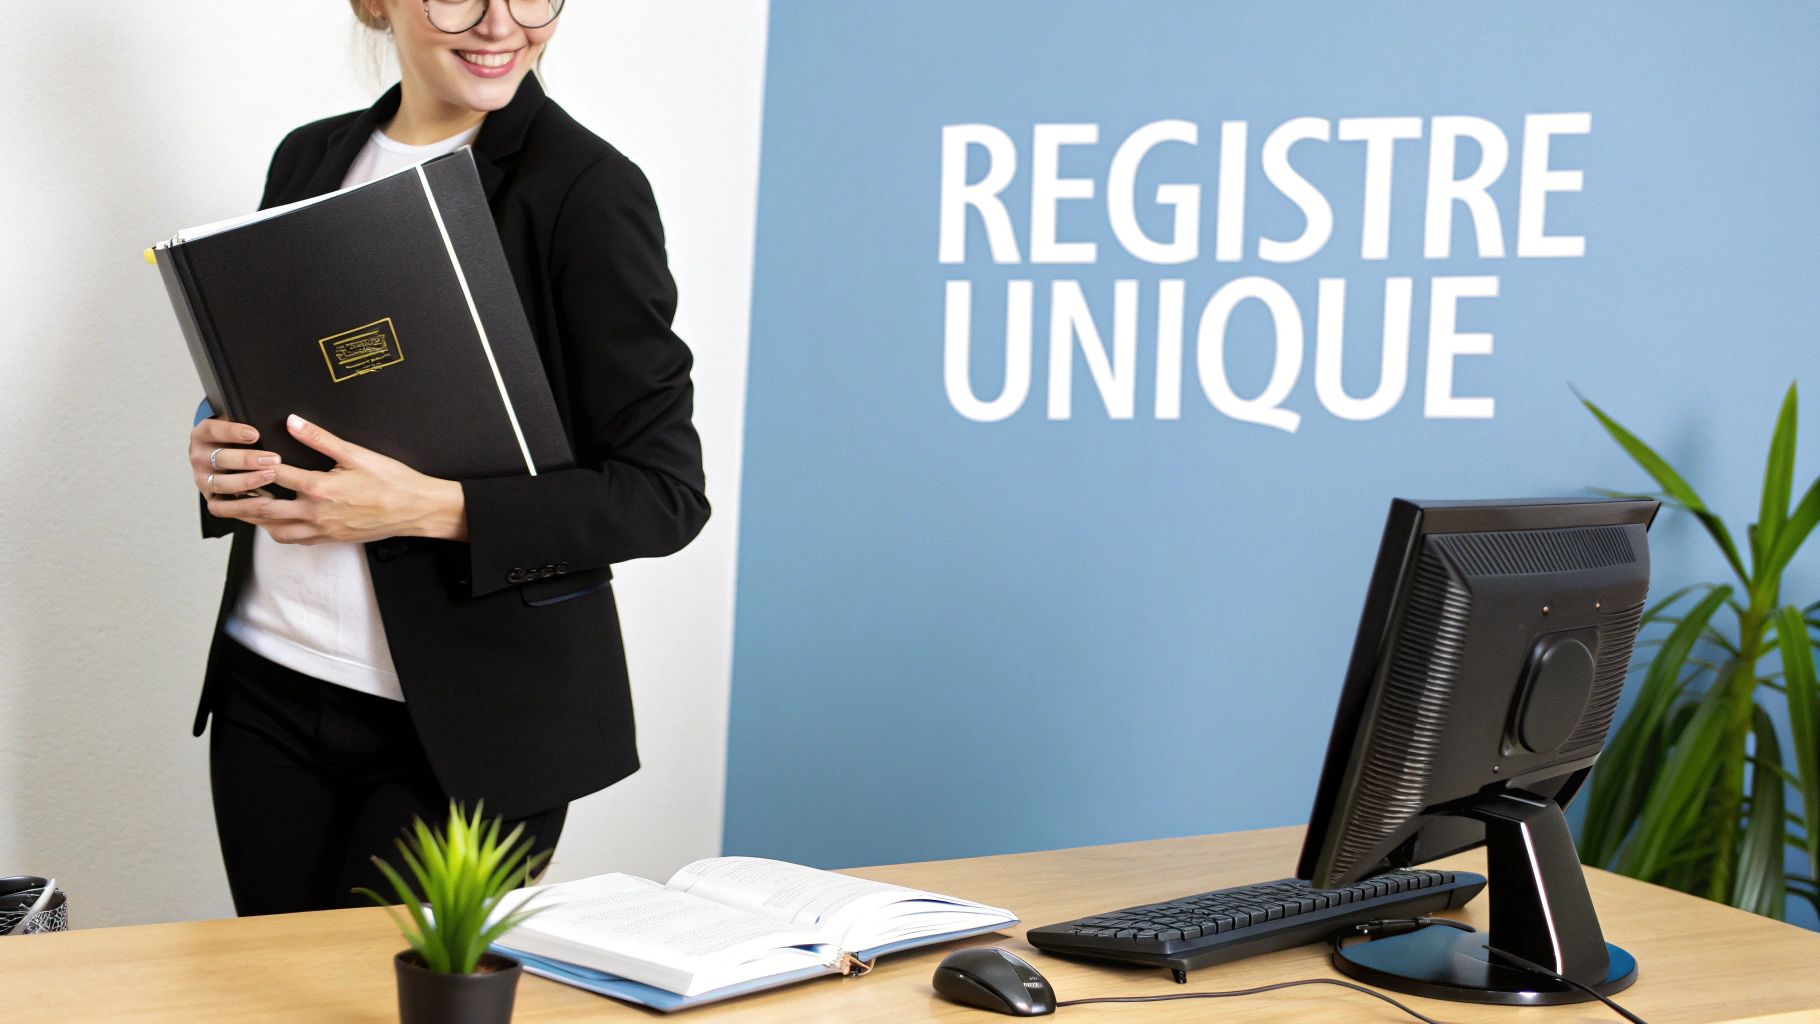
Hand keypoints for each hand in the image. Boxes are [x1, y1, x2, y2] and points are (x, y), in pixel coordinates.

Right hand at [191, 416, 279, 502]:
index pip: (213, 430)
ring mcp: (203, 480)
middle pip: (220, 458)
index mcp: (202, 435)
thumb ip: (252, 425)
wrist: (230, 461)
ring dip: (247, 481)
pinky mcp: (211, 499)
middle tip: (273, 458)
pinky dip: (242, 504)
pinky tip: (263, 499)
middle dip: (248, 459)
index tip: (255, 434)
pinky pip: (222, 507)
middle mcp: (199, 458)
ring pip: (221, 483)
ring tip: (271, 476)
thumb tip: (286, 422)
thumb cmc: (241, 441)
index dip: (233, 432)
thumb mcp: (241, 427)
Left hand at [205, 415, 468, 544]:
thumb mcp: (356, 453)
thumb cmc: (392, 481)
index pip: (274, 475)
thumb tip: (292, 422)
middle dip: (235, 504)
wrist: (417, 510)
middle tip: (212, 498)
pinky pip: (294, 539)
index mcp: (320, 488)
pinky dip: (276, 531)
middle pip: (263, 510)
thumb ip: (320, 438)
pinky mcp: (330, 539)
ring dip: (253, 520)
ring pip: (275, 529)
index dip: (252, 465)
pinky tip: (272, 522)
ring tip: (237, 509)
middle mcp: (316, 513)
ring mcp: (322, 530)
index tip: (234, 457)